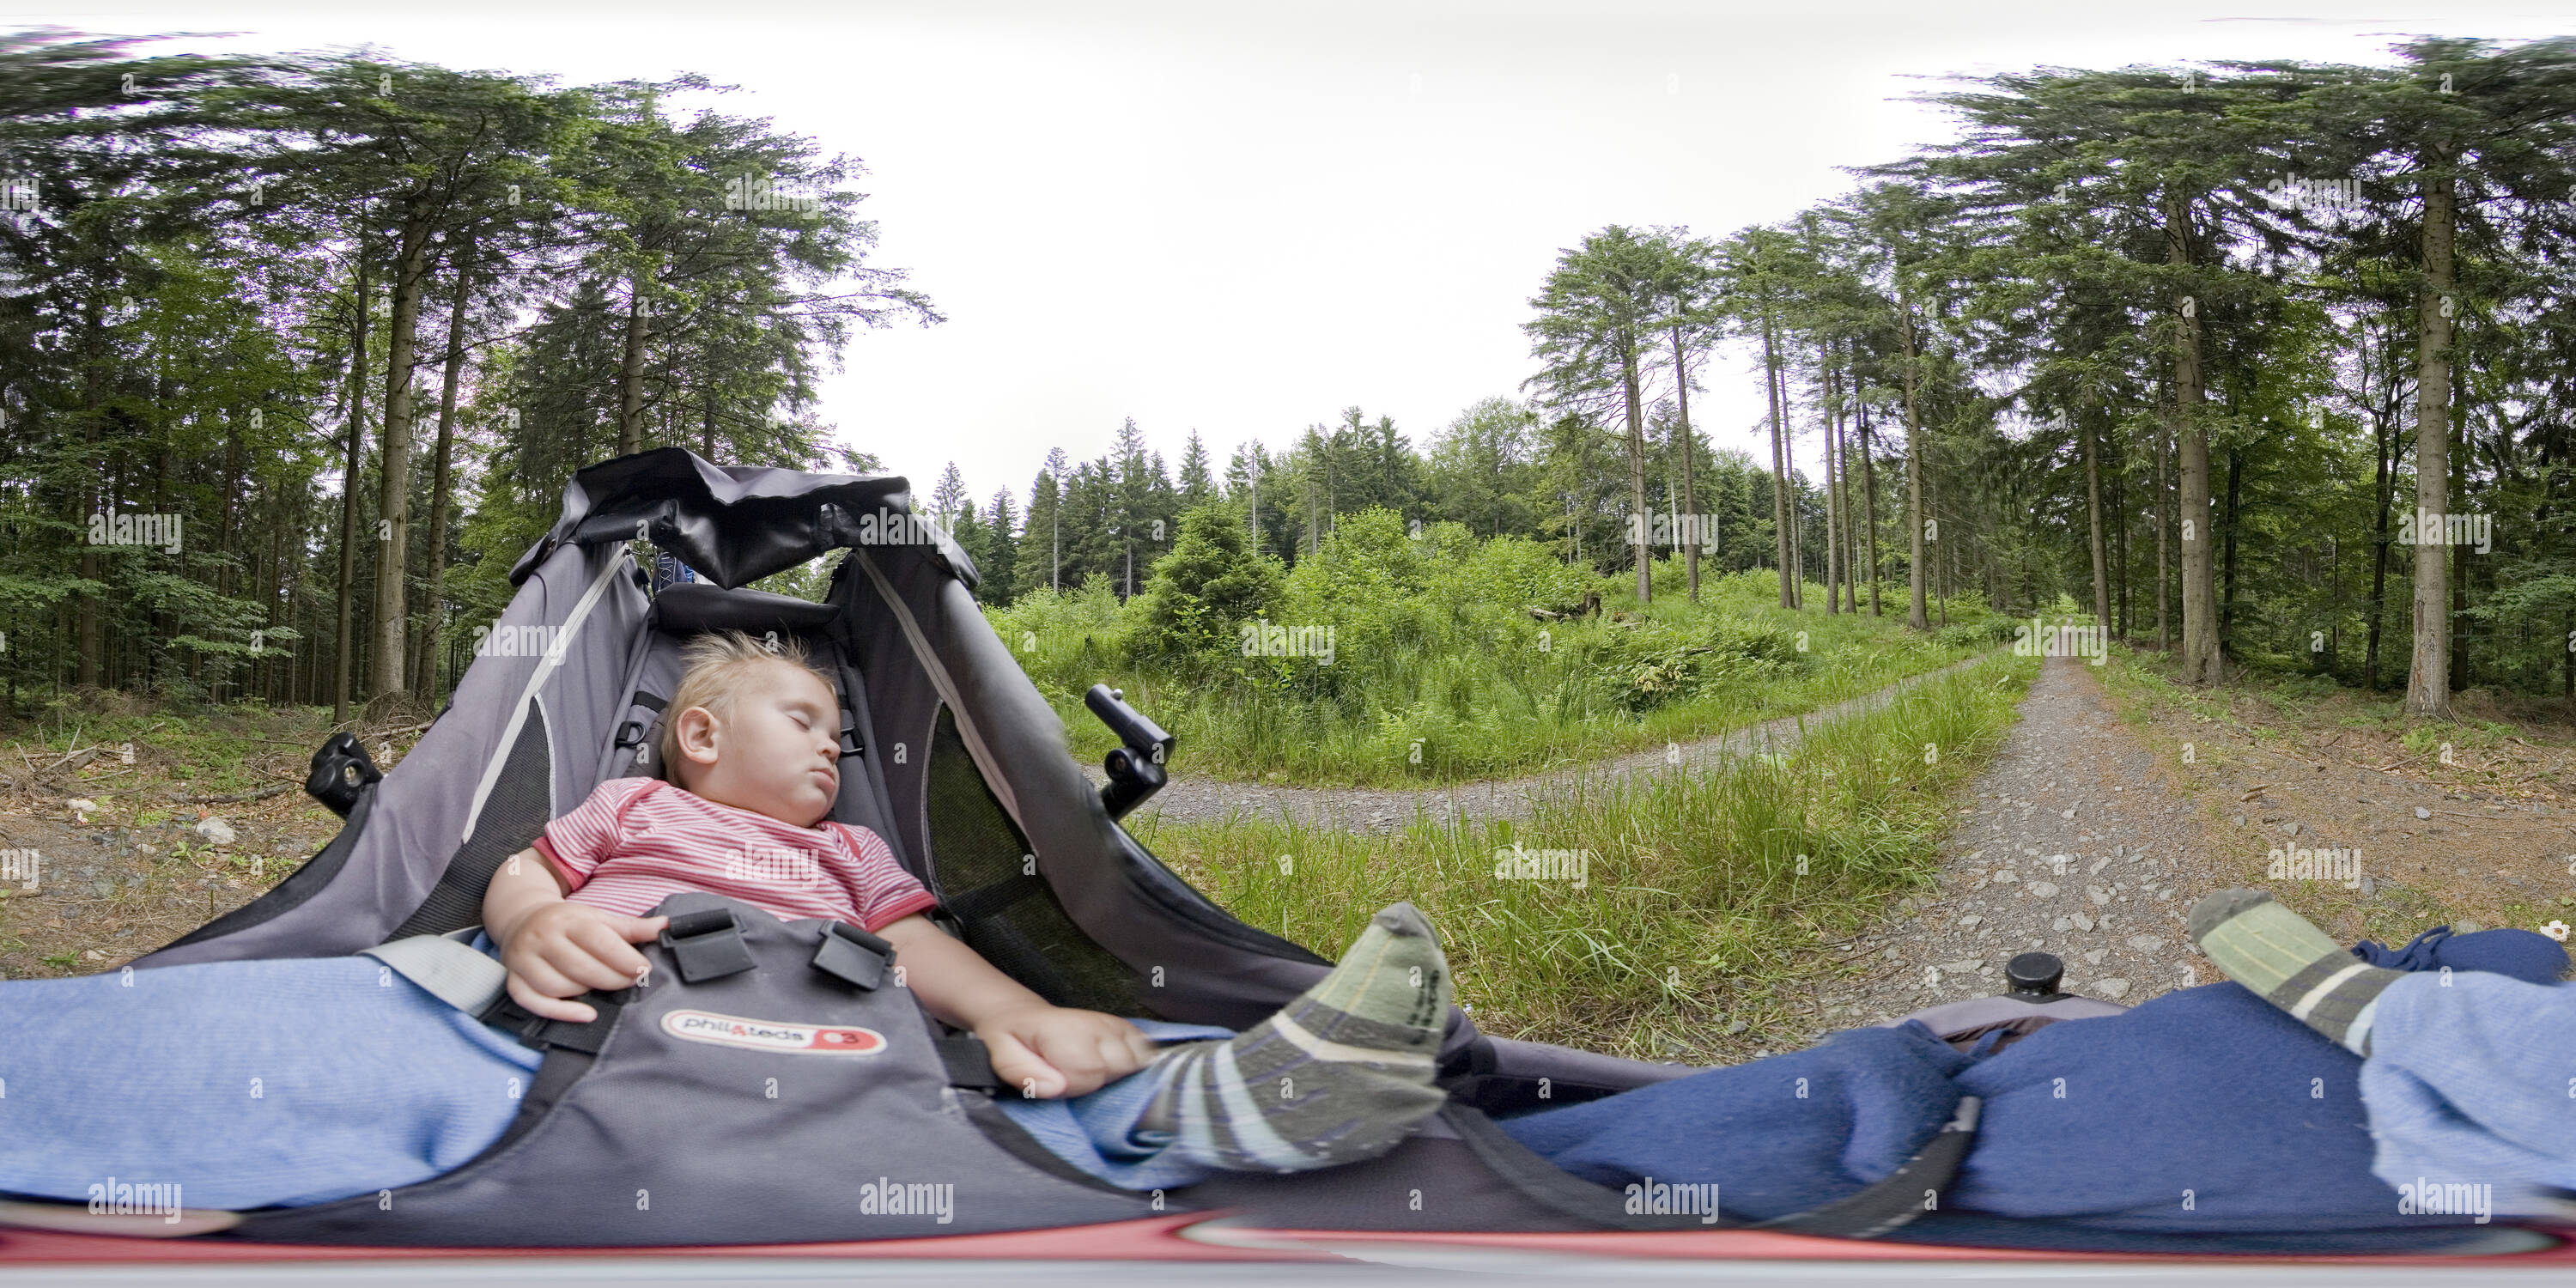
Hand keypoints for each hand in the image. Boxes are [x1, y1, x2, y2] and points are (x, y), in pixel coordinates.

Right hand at [498, 902, 666, 1023]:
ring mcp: (524, 959)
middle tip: (630, 982)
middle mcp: (543, 937)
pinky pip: (532, 1002)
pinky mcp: (513, 979)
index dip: (625, 959)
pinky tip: (586, 1014)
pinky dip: (559, 1012)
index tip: (644, 969)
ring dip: (587, 991)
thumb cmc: (569, 923)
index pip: (599, 941)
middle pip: (581, 967)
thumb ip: (632, 927)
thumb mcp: (599, 918)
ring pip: (559, 986)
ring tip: (602, 986)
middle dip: (612, 979)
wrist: (522, 919)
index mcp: (568, 919)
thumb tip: (667, 926)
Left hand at [975, 1005, 1157, 1098]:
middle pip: (1121, 1066)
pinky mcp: (1126, 1027)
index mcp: (1065, 1031)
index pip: (1091, 1071)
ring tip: (1095, 1072)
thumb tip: (1058, 1087)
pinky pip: (1146, 1048)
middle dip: (1102, 1081)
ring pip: (1139, 1059)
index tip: (1059, 1083)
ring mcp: (1114, 1024)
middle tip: (1077, 1077)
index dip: (1076, 1086)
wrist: (1023, 1017)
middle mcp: (1096, 1024)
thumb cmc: (1013, 1040)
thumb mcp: (1003, 1057)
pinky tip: (1114, 1065)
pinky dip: (1137, 1061)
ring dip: (1121, 1073)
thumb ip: (1025, 1073)